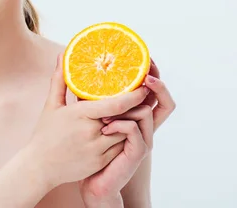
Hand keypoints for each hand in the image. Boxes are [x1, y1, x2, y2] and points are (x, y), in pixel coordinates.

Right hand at [29, 54, 150, 189]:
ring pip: (125, 134)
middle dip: (135, 108)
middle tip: (144, 96)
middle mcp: (91, 132)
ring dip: (131, 124)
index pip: (115, 105)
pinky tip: (125, 131)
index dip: (133, 96)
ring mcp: (97, 149)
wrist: (40, 166)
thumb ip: (59, 80)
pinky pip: (120, 148)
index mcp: (80, 115)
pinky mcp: (101, 162)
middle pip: (124, 119)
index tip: (143, 86)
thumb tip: (62, 55)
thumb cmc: (45, 134)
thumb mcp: (51, 105)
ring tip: (137, 112)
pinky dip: (124, 138)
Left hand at [79, 59, 175, 203]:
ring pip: (146, 112)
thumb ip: (88, 94)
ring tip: (107, 108)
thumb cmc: (89, 145)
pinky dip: (120, 125)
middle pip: (163, 100)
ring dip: (128, 105)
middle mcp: (144, 125)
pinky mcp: (137, 152)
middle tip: (142, 73)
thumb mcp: (88, 114)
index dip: (154, 74)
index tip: (145, 58)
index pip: (154, 91)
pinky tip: (104, 126)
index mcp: (135, 114)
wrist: (92, 178)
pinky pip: (134, 131)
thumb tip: (74, 68)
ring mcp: (143, 138)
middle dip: (155, 83)